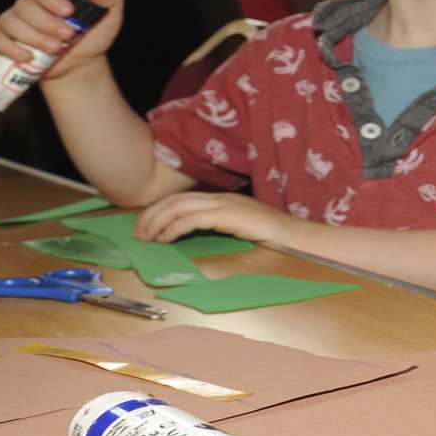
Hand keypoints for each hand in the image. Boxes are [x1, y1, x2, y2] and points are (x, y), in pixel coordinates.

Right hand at [0, 0, 122, 80]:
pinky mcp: (5, 40)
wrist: (78, 67)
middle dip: (45, 23)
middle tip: (67, 37)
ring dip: (32, 37)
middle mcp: (30, 6)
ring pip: (10, 21)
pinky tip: (28, 57)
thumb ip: (112, 0)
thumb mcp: (110, 20)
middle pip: (24, 5)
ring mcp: (15, 22)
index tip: (68, 12)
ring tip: (54, 50)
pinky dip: (9, 48)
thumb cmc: (91, 40)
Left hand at [134, 191, 297, 244]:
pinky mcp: (230, 215)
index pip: (183, 198)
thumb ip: (219, 226)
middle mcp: (221, 197)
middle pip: (176, 199)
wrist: (297, 237)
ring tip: (146, 237)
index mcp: (222, 199)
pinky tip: (166, 238)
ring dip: (158, 221)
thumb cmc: (273, 238)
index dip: (159, 210)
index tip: (146, 227)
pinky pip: (194, 218)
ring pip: (180, 206)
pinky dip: (175, 227)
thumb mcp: (239, 229)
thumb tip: (192, 234)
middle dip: (152, 215)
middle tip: (138, 233)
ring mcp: (226, 204)